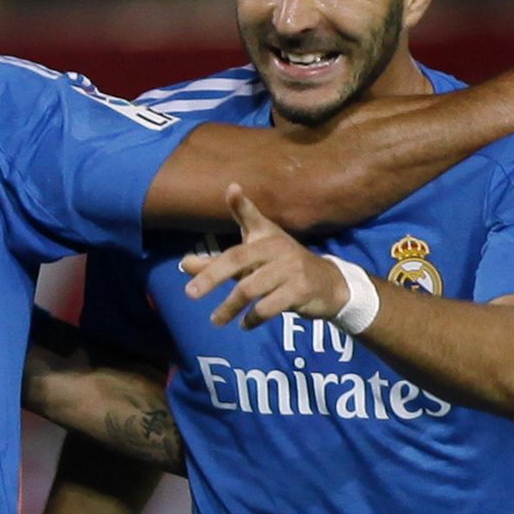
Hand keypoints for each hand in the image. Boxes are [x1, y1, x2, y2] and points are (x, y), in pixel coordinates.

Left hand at [182, 184, 348, 328]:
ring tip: (215, 320)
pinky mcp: (300, 290)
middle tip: (190, 293)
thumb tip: (185, 263)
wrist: (328, 284)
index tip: (232, 188)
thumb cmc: (283, 268)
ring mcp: (290, 269)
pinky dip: (253, 318)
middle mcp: (277, 248)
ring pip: (251, 288)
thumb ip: (220, 261)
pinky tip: (245, 324)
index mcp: (266, 236)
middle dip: (211, 276)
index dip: (242, 203)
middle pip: (238, 259)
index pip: (251, 218)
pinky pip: (269, 306)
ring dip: (229, 307)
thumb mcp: (255, 259)